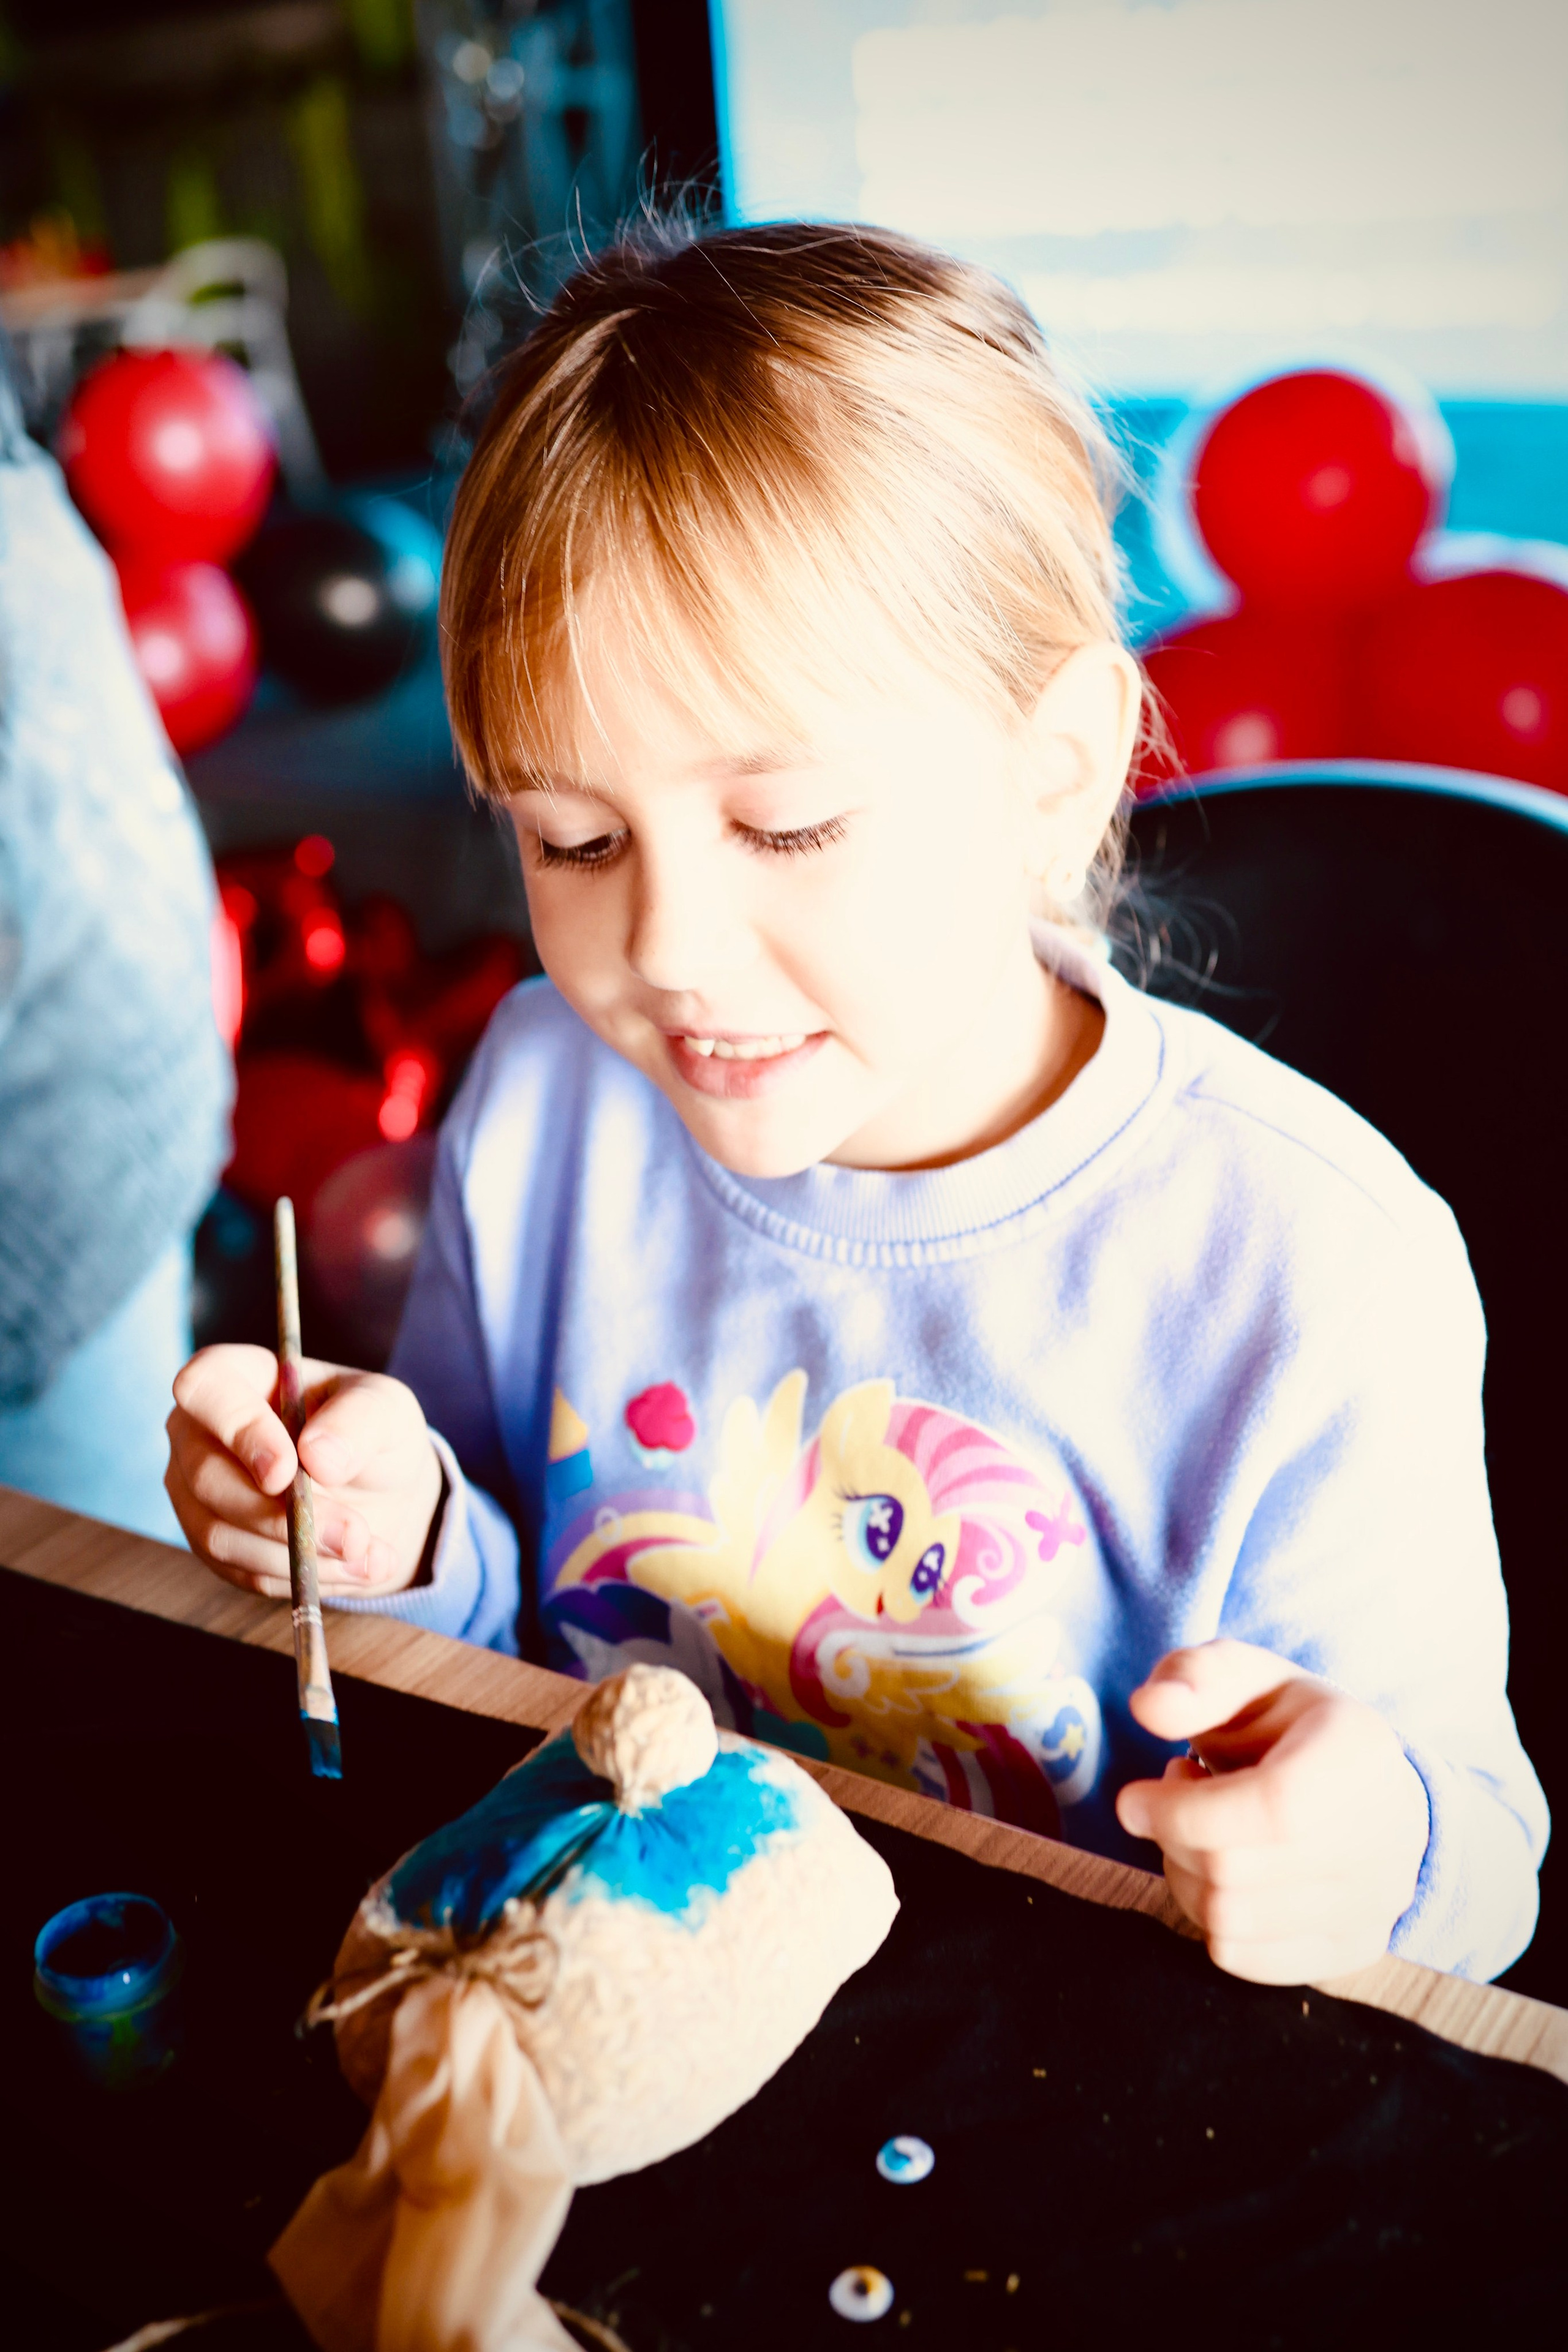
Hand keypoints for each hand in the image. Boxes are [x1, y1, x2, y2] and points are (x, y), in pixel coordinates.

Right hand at [166, 1344, 444, 1601]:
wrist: (380, 1493)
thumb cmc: (372, 1433)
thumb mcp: (387, 1410)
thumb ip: (359, 1421)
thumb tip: (318, 1454)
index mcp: (238, 1376)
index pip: (202, 1386)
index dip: (237, 1429)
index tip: (286, 1471)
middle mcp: (201, 1433)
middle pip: (207, 1476)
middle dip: (281, 1515)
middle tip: (353, 1535)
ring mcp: (198, 1493)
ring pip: (220, 1534)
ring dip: (298, 1554)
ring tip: (368, 1554)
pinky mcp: (215, 1545)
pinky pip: (242, 1571)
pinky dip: (301, 1576)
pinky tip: (353, 1566)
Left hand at [1114, 1639, 1429, 1984]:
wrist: (1362, 1784)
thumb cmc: (1288, 1725)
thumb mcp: (1243, 1676)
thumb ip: (1193, 1678)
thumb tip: (1147, 1707)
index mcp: (1358, 1752)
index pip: (1273, 1808)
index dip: (1184, 1812)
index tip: (1130, 1800)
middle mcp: (1385, 1837)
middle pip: (1237, 1871)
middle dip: (1174, 1836)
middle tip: (1176, 1797)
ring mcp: (1376, 1903)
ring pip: (1232, 1920)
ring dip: (1185, 1874)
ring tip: (1202, 1829)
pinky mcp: (1354, 1949)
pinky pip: (1245, 1959)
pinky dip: (1209, 1918)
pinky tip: (1224, 1870)